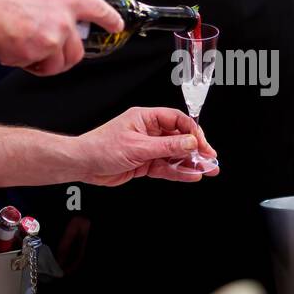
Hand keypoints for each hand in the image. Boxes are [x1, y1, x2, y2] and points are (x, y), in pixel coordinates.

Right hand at [0, 0, 123, 74]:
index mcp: (66, 0)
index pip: (98, 10)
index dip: (110, 19)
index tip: (117, 26)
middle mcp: (62, 23)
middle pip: (77, 51)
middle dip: (67, 54)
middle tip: (54, 51)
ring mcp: (49, 42)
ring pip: (58, 63)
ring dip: (48, 63)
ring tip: (34, 57)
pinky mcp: (31, 56)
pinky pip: (33, 66)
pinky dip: (25, 64)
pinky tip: (14, 54)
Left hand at [72, 107, 218, 185]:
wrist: (83, 165)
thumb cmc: (102, 148)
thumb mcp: (138, 146)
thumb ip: (167, 146)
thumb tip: (190, 142)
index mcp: (146, 118)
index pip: (177, 120)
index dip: (193, 131)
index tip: (203, 144)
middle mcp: (149, 131)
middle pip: (179, 138)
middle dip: (196, 149)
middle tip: (210, 159)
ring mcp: (148, 148)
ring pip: (175, 155)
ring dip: (190, 162)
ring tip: (207, 170)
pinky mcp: (145, 163)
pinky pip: (166, 167)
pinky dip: (178, 172)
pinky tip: (191, 175)